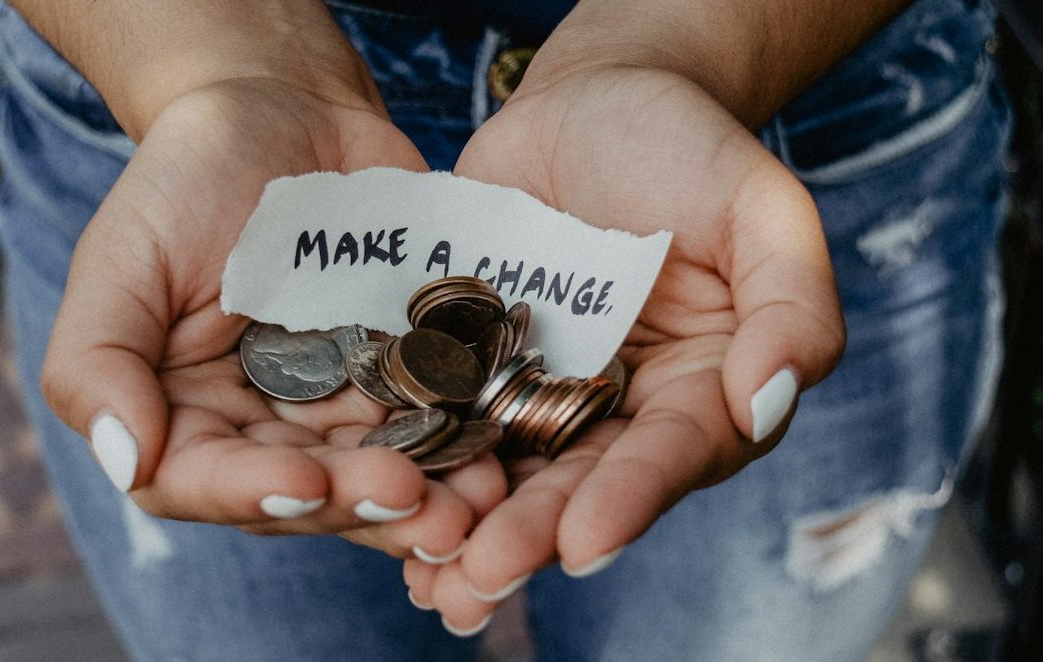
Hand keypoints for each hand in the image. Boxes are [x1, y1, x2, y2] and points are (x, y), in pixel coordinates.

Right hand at [41, 78, 505, 558]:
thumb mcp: (122, 257)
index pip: (205, 481)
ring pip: (381, 473)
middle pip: (308, 494)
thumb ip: (97, 362)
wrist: (285, 111)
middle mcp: (265, 427)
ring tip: (475, 503)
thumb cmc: (187, 179)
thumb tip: (126, 461)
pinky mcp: (406, 374)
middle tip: (419, 504)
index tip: (308, 483)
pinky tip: (501, 453)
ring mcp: (342, 405)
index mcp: (185, 415)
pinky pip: (437, 420)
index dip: (254, 494)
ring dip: (429, 498)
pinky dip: (467, 443)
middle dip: (362, 505)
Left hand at [404, 68, 844, 629]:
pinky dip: (418, 460)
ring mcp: (542, 389)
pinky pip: (446, 416)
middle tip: (481, 577)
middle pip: (580, 482)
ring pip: (508, 470)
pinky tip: (379, 503)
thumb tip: (768, 401)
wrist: (594, 100)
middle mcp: (621, 408)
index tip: (584, 541)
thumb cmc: (689, 147)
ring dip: (468, 526)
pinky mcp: (476, 362)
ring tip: (428, 578)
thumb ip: (792, 305)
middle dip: (532, 534)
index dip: (630, 499)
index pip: (672, 454)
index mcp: (701, 389)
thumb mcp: (762, 208)